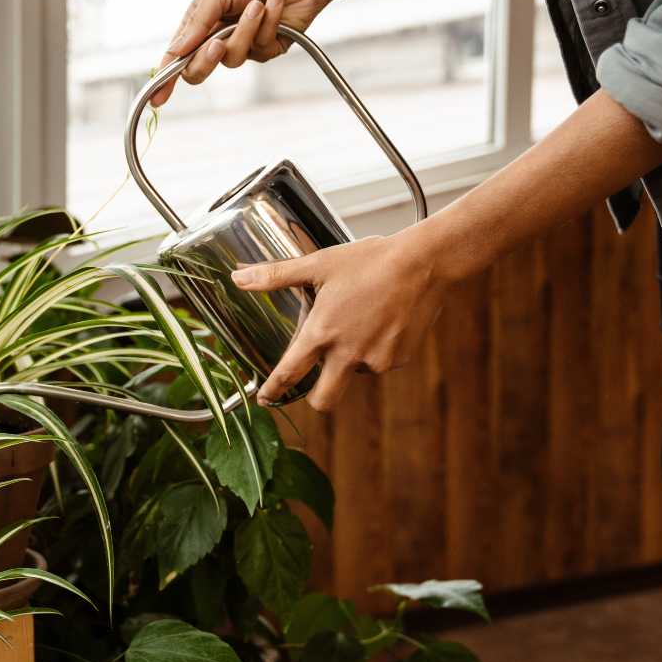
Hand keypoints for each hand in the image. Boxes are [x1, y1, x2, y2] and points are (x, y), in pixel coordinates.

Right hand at [152, 0, 330, 105]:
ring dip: (246, 29)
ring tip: (259, 4)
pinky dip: (268, 24)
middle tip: (216, 44)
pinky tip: (276, 3)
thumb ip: (198, 22)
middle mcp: (218, 37)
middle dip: (206, 59)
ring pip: (233, 59)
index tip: (156, 98)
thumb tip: (176, 51)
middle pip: (198, 69)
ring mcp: (243, 46)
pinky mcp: (268, 50)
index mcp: (200, 22)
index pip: (177, 56)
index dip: (165, 78)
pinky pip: (260, 50)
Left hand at [231, 230, 450, 411]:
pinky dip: (375, 350)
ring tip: (359, 321)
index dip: (273, 390)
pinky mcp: (399, 359)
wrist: (423, 263)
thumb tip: (238, 277)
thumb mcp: (318, 264)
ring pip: (354, 374)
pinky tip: (381, 322)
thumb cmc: (368, 261)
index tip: (263, 400)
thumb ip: (275, 276)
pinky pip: (379, 363)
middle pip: (325, 400)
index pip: (289, 373)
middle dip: (315, 398)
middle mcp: (348, 354)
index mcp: (322, 332)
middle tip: (312, 382)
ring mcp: (376, 360)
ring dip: (350, 360)